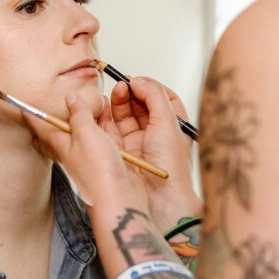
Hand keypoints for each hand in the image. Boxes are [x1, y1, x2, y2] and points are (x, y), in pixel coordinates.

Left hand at [27, 93, 148, 211]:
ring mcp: (87, 158)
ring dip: (80, 122)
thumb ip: (79, 114)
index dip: (31, 114)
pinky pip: (98, 141)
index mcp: (59, 144)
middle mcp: (71, 152)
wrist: (117, 201)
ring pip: (78, 136)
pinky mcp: (104, 163)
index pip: (40, 126)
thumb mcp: (85, 134)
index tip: (22, 107)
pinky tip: (106, 126)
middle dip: (51, 123)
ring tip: (79, 110)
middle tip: (44, 113)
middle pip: (56, 134)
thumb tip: (71, 98)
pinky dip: (101, 130)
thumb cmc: (97, 172)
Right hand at [108, 77, 201, 232]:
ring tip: (115, 92)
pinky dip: (106, 116)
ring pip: (126, 115)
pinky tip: (104, 107)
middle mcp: (157, 134)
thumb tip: (138, 80)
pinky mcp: (122, 151)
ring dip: (119, 102)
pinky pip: (112, 129)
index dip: (149, 87)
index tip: (138, 80)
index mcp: (174, 126)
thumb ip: (153, 96)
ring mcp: (139, 142)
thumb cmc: (171, 165)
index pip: (162, 98)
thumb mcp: (168, 122)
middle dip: (131, 92)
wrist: (161, 198)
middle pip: (141, 105)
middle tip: (122, 85)